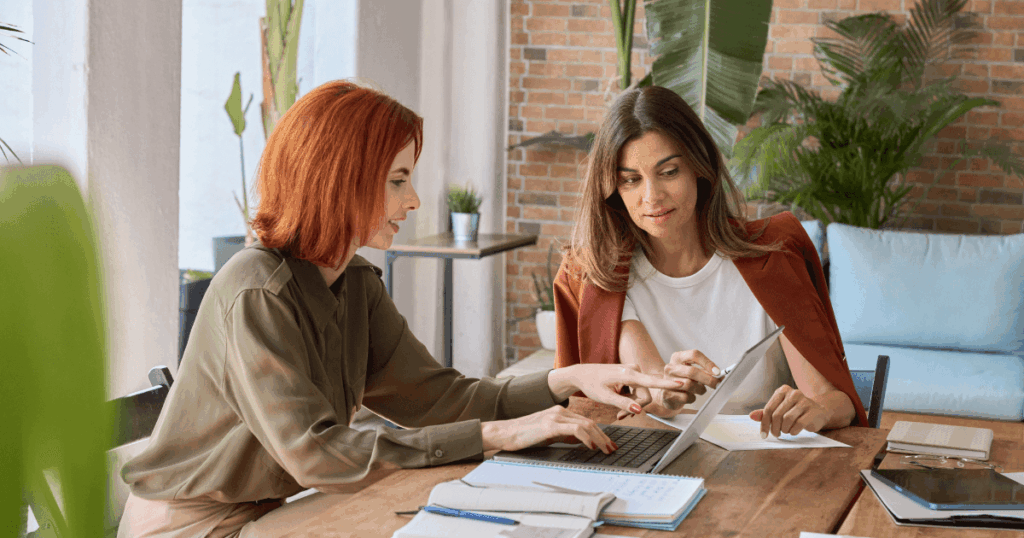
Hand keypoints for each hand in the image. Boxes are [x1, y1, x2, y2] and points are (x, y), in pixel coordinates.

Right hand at [481, 406, 618, 453]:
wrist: (505, 432)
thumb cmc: (524, 435)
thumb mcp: (549, 435)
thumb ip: (565, 435)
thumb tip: (582, 441)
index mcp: (560, 412)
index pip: (586, 421)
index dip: (600, 433)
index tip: (608, 444)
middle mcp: (560, 411)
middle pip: (590, 422)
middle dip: (604, 437)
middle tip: (612, 449)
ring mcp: (555, 416)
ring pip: (586, 424)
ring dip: (599, 438)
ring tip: (606, 449)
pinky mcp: (550, 424)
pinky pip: (575, 428)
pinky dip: (586, 437)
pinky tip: (591, 446)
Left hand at [551, 364, 686, 415]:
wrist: (583, 374)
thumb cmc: (591, 384)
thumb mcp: (605, 397)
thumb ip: (623, 403)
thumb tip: (639, 410)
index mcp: (627, 374)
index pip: (651, 381)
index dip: (667, 384)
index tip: (682, 383)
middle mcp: (633, 370)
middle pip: (645, 395)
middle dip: (635, 407)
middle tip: (619, 416)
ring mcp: (633, 371)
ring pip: (642, 394)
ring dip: (632, 404)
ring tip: (617, 411)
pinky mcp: (632, 374)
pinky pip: (638, 390)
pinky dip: (630, 398)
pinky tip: (619, 401)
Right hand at [662, 349, 720, 401]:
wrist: (668, 392)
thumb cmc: (683, 379)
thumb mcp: (693, 370)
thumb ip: (705, 371)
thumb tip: (720, 376)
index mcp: (677, 357)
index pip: (694, 355)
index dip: (707, 363)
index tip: (717, 372)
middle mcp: (670, 367)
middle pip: (692, 371)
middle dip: (708, 379)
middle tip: (717, 384)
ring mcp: (667, 380)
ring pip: (689, 385)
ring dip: (700, 389)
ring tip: (701, 389)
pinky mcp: (666, 394)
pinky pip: (686, 397)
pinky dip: (692, 398)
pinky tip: (690, 395)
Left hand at [749, 385, 828, 437]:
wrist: (819, 411)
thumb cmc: (796, 411)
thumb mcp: (780, 409)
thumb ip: (766, 413)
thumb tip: (751, 416)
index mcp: (783, 390)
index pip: (768, 409)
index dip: (764, 424)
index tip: (763, 435)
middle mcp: (793, 393)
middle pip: (777, 415)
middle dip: (774, 428)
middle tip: (776, 434)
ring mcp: (804, 401)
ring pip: (787, 420)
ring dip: (784, 429)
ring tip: (786, 431)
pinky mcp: (813, 411)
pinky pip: (798, 425)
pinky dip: (793, 431)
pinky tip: (794, 431)